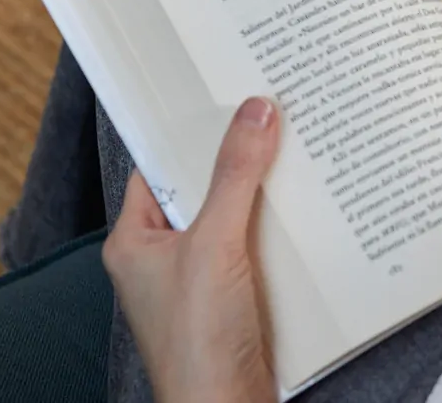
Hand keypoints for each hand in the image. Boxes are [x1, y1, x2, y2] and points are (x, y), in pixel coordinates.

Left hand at [103, 97, 279, 402]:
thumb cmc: (197, 342)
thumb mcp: (213, 244)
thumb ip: (234, 176)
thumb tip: (254, 112)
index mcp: (135, 241)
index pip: (158, 169)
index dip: (188, 134)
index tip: (222, 98)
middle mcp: (164, 257)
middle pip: (204, 190)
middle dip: (237, 159)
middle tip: (269, 114)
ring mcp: (201, 279)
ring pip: (235, 217)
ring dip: (263, 193)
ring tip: (294, 148)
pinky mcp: (236, 296)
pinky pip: (257, 245)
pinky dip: (280, 226)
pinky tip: (306, 204)